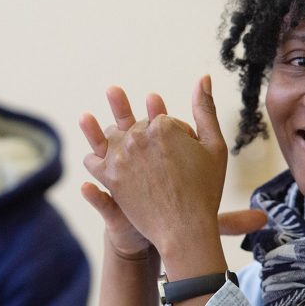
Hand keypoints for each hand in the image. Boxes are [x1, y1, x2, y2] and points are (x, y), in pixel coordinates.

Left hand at [82, 76, 246, 264]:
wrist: (185, 228)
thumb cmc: (204, 190)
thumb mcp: (213, 146)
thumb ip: (205, 109)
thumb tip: (202, 77)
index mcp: (163, 125)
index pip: (160, 119)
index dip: (172, 135)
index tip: (182, 154)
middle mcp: (138, 136)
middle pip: (135, 127)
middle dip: (143, 137)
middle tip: (155, 157)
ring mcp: (120, 156)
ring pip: (110, 138)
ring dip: (105, 135)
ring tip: (91, 124)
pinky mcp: (109, 177)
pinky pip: (93, 161)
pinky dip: (95, 159)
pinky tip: (96, 159)